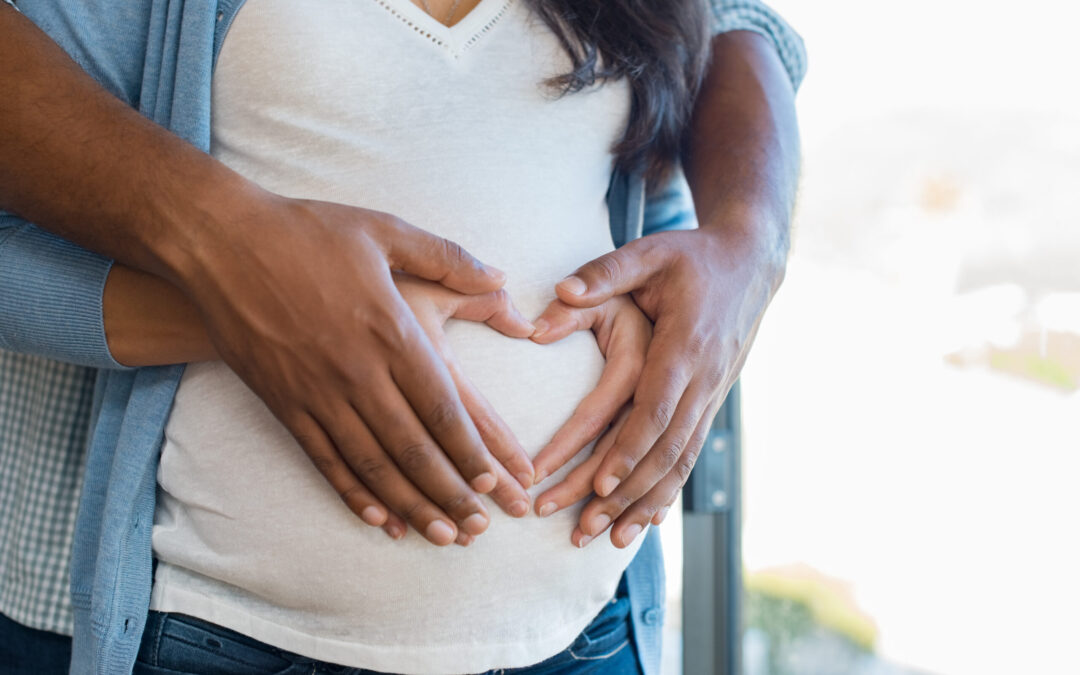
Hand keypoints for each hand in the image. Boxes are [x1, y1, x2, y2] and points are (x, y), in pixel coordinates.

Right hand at [177, 193, 532, 546]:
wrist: (219, 242)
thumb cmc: (307, 232)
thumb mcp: (385, 230)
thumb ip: (449, 258)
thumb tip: (501, 278)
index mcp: (391, 330)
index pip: (442, 406)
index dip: (471, 449)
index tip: (495, 480)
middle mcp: (358, 370)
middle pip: (413, 447)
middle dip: (451, 492)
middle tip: (479, 526)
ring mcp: (317, 391)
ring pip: (372, 463)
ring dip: (410, 504)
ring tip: (441, 535)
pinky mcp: (283, 402)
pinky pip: (323, 460)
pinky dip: (352, 493)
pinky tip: (378, 518)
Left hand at [547, 227, 783, 547]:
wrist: (750, 263)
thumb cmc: (691, 256)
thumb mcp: (649, 252)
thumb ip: (604, 273)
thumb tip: (558, 293)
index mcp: (685, 344)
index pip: (657, 408)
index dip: (629, 449)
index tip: (600, 484)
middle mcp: (703, 378)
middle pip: (665, 449)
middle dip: (626, 494)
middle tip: (584, 528)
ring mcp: (711, 394)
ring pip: (680, 461)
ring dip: (646, 504)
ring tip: (609, 540)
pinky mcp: (710, 402)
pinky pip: (689, 455)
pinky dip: (667, 491)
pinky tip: (646, 522)